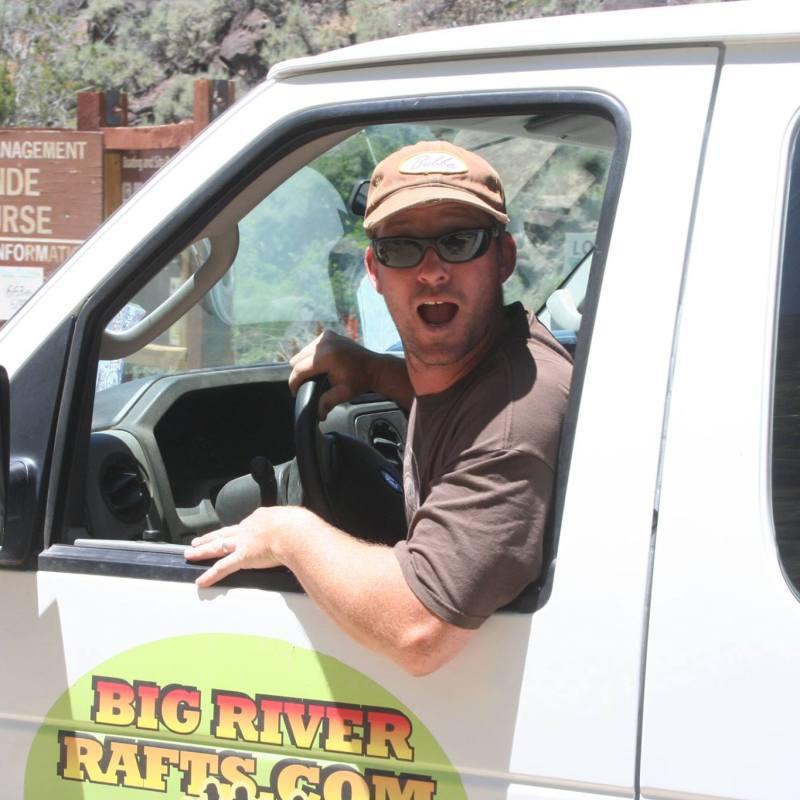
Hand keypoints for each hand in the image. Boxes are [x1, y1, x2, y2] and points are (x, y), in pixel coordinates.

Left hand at [184, 506, 311, 587]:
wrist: (294, 531)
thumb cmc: (299, 526)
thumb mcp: (294, 521)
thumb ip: (291, 526)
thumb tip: (300, 531)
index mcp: (262, 518)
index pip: (247, 524)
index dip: (240, 529)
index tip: (236, 531)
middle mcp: (248, 528)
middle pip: (225, 533)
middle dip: (210, 537)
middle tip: (197, 540)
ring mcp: (243, 543)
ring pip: (218, 547)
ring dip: (203, 551)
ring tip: (190, 553)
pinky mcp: (242, 558)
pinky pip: (223, 568)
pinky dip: (211, 575)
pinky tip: (201, 581)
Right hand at [288, 330, 376, 418]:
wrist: (374, 367)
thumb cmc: (360, 380)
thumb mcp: (344, 393)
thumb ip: (328, 402)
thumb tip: (318, 415)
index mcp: (327, 356)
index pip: (299, 369)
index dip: (294, 383)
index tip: (295, 392)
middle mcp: (324, 343)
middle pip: (297, 359)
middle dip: (298, 374)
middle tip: (305, 386)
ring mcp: (326, 336)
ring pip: (302, 352)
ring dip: (304, 364)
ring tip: (312, 376)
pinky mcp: (328, 334)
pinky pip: (311, 346)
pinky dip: (312, 356)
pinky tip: (320, 365)